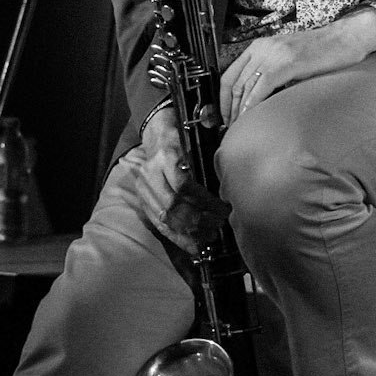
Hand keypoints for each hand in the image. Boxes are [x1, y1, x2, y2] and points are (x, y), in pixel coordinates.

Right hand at [119, 105, 229, 254]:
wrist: (156, 129)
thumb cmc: (183, 131)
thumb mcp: (196, 133)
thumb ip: (210, 148)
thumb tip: (231, 167)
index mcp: (166, 153)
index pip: (183, 184)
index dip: (205, 200)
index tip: (224, 206)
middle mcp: (151, 172)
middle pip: (173, 205)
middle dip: (199, 219)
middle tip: (220, 223)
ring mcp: (144, 187)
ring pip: (165, 217)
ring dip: (190, 231)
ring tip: (211, 235)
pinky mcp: (143, 199)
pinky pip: (159, 224)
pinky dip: (178, 238)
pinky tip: (195, 246)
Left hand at [220, 8, 375, 122]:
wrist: (346, 38)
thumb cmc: (322, 51)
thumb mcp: (289, 59)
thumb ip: (272, 72)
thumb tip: (258, 98)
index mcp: (259, 46)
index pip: (228, 74)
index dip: (222, 99)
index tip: (225, 116)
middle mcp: (261, 48)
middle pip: (233, 83)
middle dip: (228, 109)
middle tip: (229, 127)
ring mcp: (273, 54)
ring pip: (244, 87)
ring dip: (239, 111)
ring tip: (239, 128)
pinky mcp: (286, 63)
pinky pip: (261, 87)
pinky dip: (252, 104)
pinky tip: (250, 117)